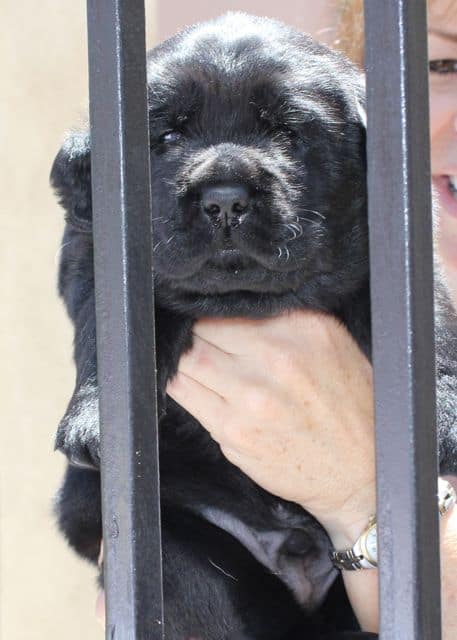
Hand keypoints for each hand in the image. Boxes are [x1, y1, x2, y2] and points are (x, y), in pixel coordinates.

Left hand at [167, 311, 375, 545]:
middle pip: (199, 337)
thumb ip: (283, 322)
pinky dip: (185, 388)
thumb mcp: (330, 342)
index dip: (209, 316)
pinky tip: (197, 387)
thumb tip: (235, 310)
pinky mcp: (233, 435)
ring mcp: (248, 402)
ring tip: (194, 364)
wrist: (363, 468)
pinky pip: (187, 400)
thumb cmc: (350, 403)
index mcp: (298, 331)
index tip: (207, 322)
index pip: (225, 311)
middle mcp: (272, 362)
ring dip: (183, 363)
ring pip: (185, 368)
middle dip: (191, 338)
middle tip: (195, 342)